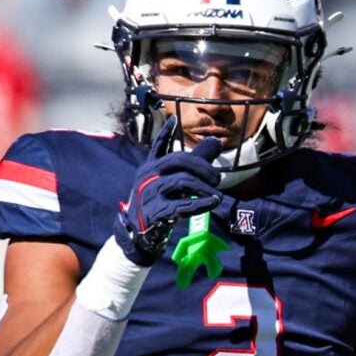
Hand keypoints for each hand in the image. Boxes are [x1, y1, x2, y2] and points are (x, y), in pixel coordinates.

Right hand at [114, 117, 223, 265]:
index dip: (165, 133)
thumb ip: (193, 164)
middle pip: (177, 161)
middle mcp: (148, 177)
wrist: (137, 234)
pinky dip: (200, 204)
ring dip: (204, 187)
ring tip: (217, 195)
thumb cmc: (157, 204)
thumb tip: (216, 141)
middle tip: (217, 178)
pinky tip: (212, 203)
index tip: (173, 120)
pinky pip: (181, 205)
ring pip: (181, 181)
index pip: (158, 146)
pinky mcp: (155, 212)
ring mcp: (150, 194)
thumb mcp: (170, 183)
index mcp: (151, 167)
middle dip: (202, 166)